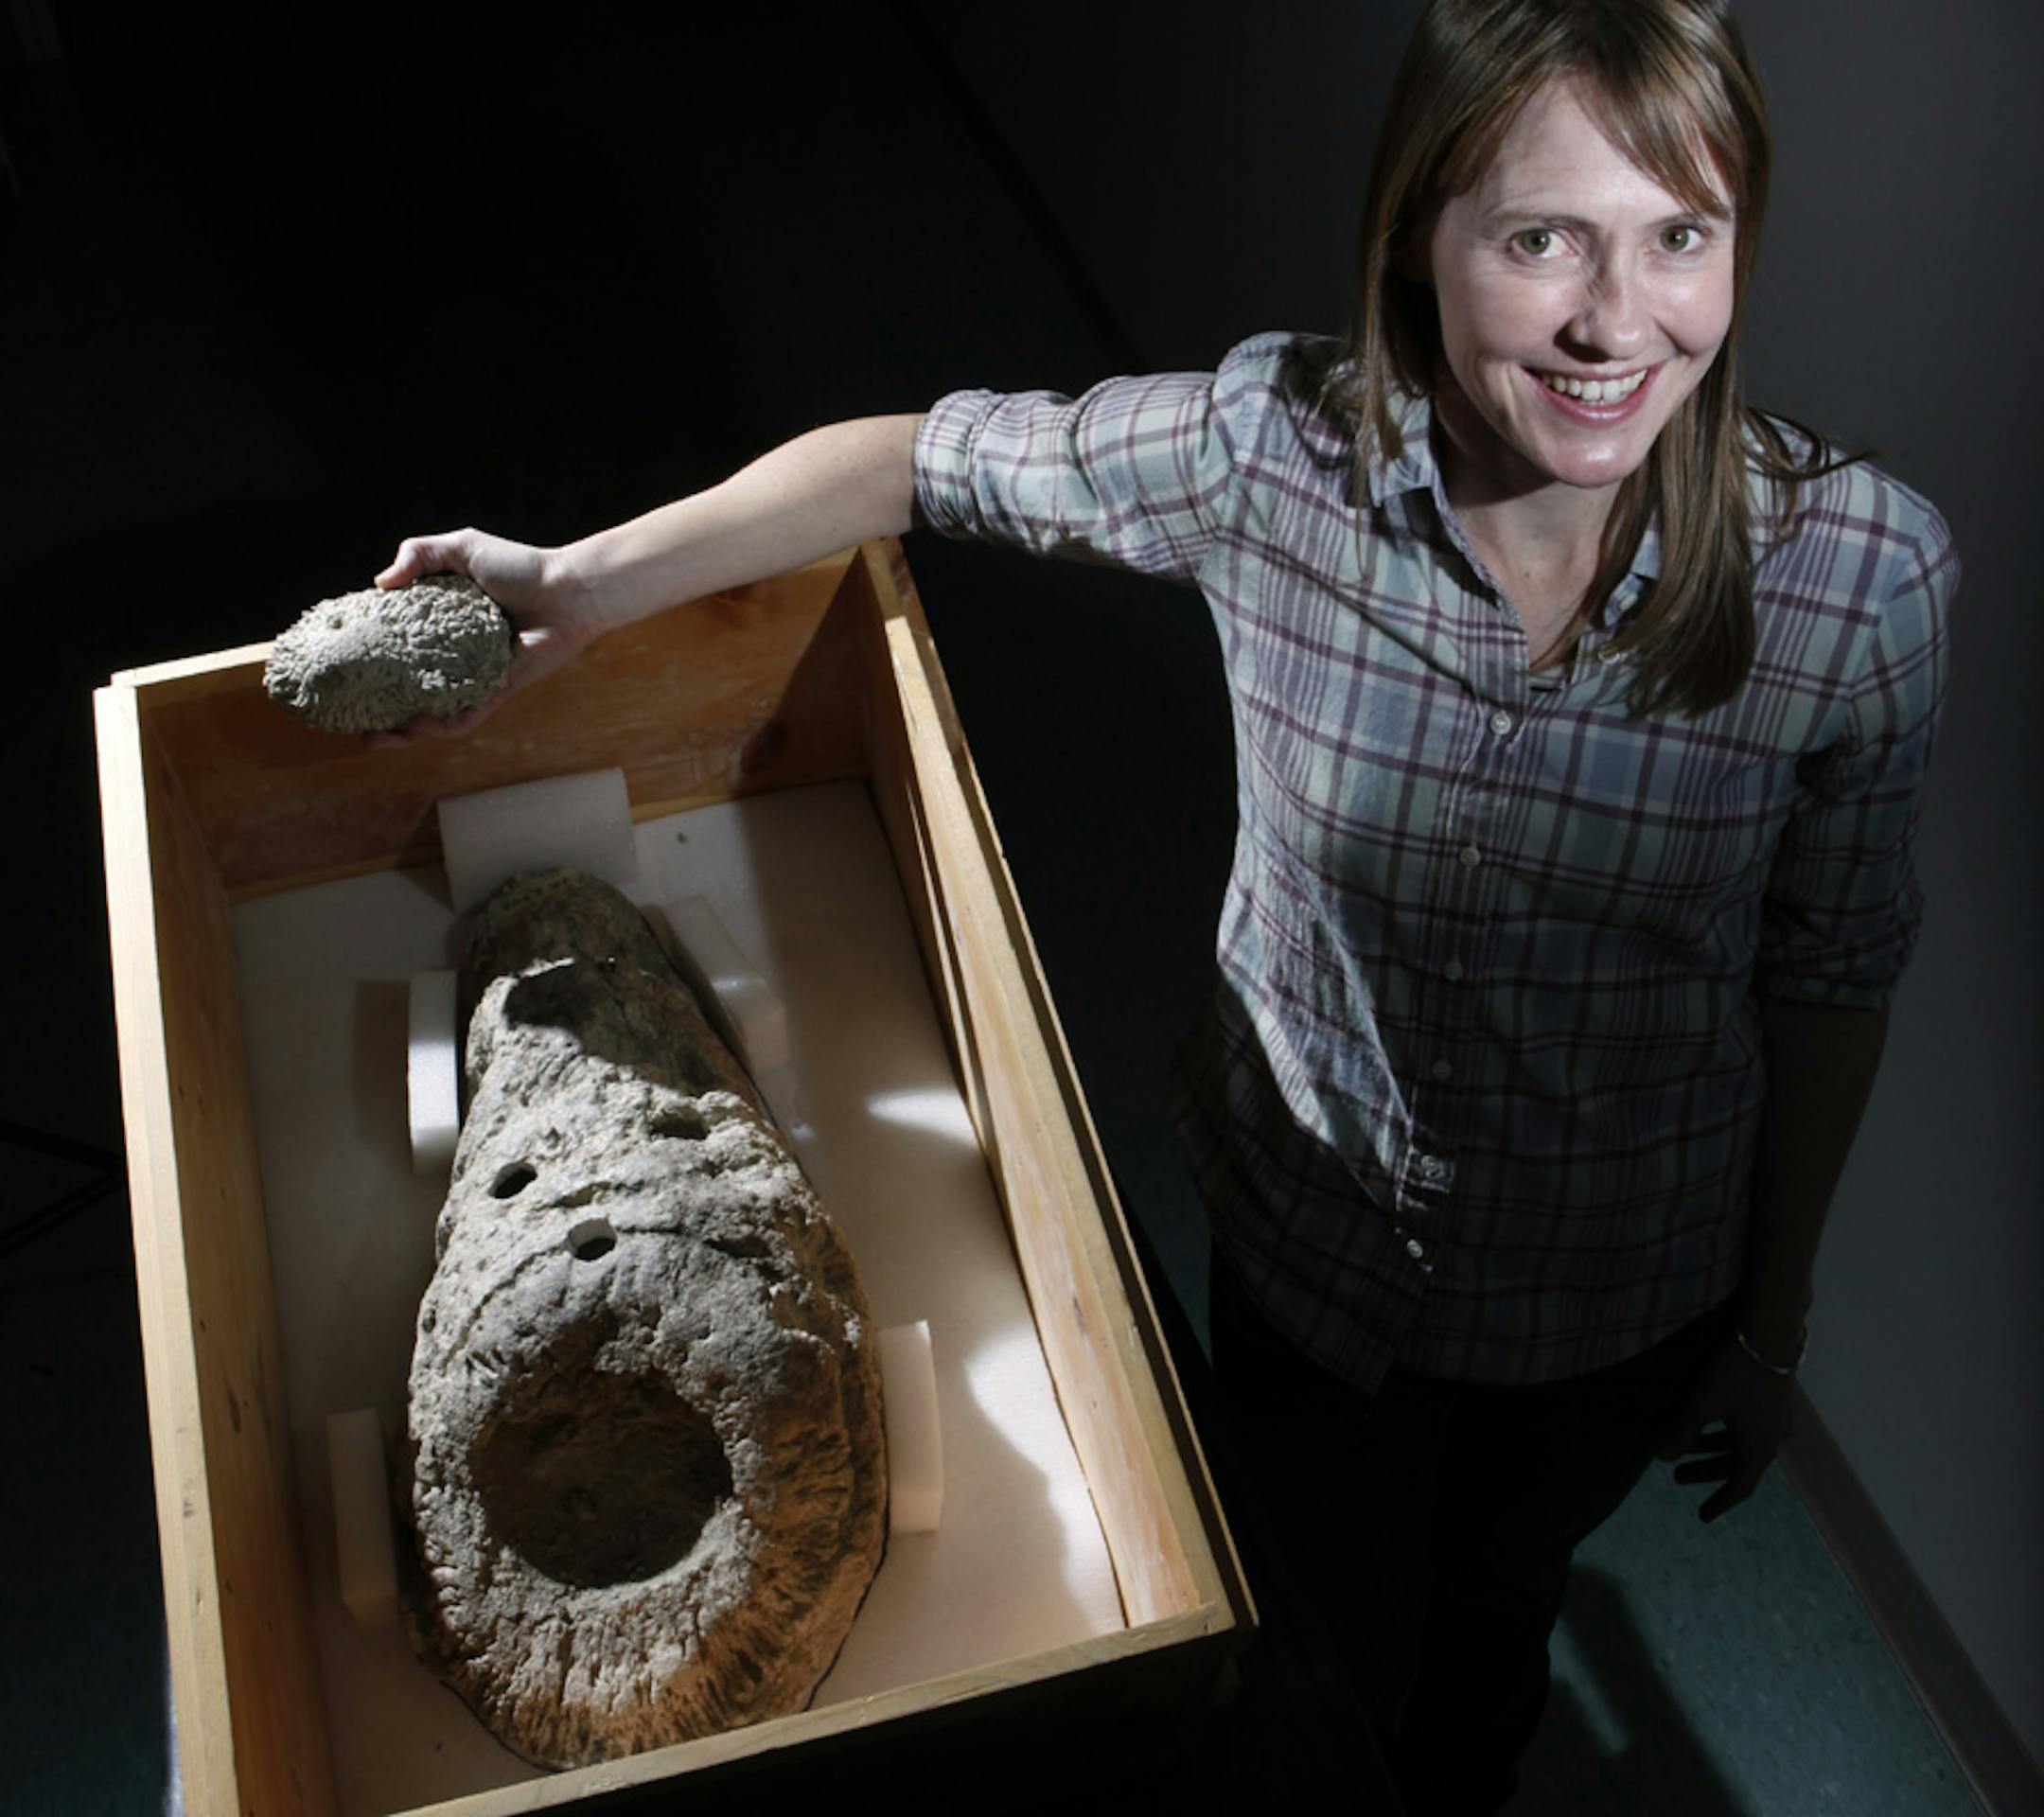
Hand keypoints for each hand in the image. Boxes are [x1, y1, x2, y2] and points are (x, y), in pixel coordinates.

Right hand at [366, 528, 599, 744]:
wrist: (568, 590)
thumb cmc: (520, 566)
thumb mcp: (461, 548)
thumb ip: (418, 553)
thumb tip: (379, 583)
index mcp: (442, 628)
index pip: (397, 651)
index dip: (369, 663)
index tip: (340, 670)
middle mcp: (454, 658)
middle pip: (410, 693)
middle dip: (380, 714)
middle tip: (352, 722)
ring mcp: (475, 678)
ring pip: (434, 716)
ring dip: (404, 732)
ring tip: (377, 738)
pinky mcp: (498, 692)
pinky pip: (466, 718)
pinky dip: (441, 726)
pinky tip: (417, 727)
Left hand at [1655, 1336, 1795, 1523]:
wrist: (1770, 1334)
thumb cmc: (1734, 1372)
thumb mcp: (1703, 1403)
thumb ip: (1682, 1432)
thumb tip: (1662, 1459)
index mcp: (1759, 1449)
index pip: (1739, 1487)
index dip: (1719, 1502)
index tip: (1702, 1515)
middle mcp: (1772, 1441)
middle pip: (1737, 1466)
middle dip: (1706, 1472)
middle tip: (1677, 1477)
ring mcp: (1775, 1421)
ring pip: (1741, 1446)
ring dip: (1712, 1450)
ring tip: (1682, 1448)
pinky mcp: (1773, 1403)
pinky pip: (1747, 1430)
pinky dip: (1724, 1434)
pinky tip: (1704, 1424)